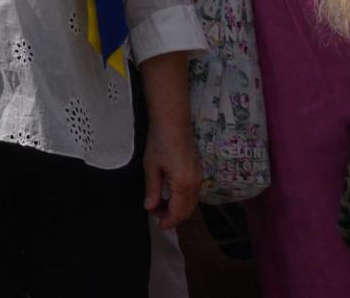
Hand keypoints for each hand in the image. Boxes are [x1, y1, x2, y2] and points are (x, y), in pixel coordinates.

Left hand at [143, 111, 198, 229]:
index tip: (159, 225)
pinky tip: (170, 194)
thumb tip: (150, 207)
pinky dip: (183, 199)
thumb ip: (152, 190)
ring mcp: (199, 177)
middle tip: (155, 213)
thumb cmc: (161, 142)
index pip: (178, 212)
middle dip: (173, 216)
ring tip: (160, 203)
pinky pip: (194, 193)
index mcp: (183, 185)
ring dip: (179, 208)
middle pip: (188, 211)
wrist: (173, 123)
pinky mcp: (198, 171)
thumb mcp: (152, 167)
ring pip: (192, 203)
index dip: (169, 221)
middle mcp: (195, 184)